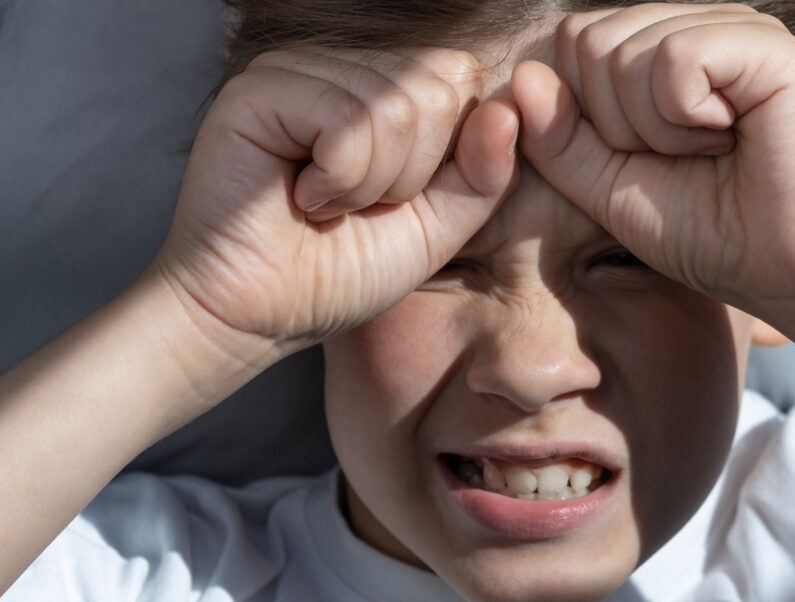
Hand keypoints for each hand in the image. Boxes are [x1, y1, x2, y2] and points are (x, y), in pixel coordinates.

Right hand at [155, 48, 518, 362]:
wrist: (259, 316)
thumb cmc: (340, 272)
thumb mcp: (437, 226)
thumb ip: (484, 173)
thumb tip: (511, 108)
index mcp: (385, 88)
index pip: (463, 81)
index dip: (450, 156)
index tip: (395, 201)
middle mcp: (343, 67)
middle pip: (439, 86)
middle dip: (412, 173)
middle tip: (357, 205)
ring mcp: (300, 69)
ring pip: (399, 105)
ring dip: (372, 182)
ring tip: (326, 204)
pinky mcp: (262, 88)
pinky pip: (350, 120)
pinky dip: (340, 178)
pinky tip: (302, 197)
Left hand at [512, 3, 794, 332]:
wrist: (787, 273)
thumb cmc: (707, 232)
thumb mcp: (607, 189)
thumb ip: (559, 139)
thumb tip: (523, 75)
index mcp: (661, 52)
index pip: (572, 43)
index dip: (586, 118)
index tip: (647, 158)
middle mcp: (695, 25)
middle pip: (588, 41)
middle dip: (614, 124)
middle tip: (679, 157)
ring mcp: (731, 27)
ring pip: (623, 51)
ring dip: (651, 128)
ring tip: (706, 151)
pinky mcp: (765, 45)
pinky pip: (673, 58)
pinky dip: (682, 118)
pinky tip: (727, 138)